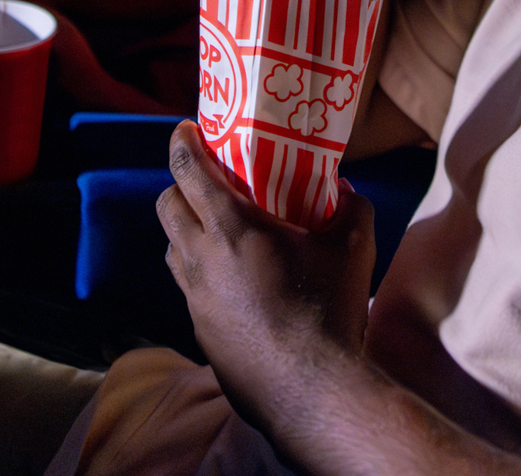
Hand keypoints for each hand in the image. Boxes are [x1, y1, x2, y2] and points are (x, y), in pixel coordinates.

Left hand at [158, 121, 375, 425]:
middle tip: (207, 180)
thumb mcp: (353, 250)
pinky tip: (234, 280)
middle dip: (180, 185)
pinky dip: (201, 270)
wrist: (310, 392)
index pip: (187, 171)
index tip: (185, 129)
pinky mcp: (199, 330)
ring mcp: (194, 299)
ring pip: (172, 248)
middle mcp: (201, 260)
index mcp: (232, 229)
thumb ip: (350, 209)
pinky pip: (188, 287)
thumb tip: (345, 191)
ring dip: (186, 229)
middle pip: (167, 206)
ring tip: (218, 229)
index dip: (181, 143)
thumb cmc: (330, 313)